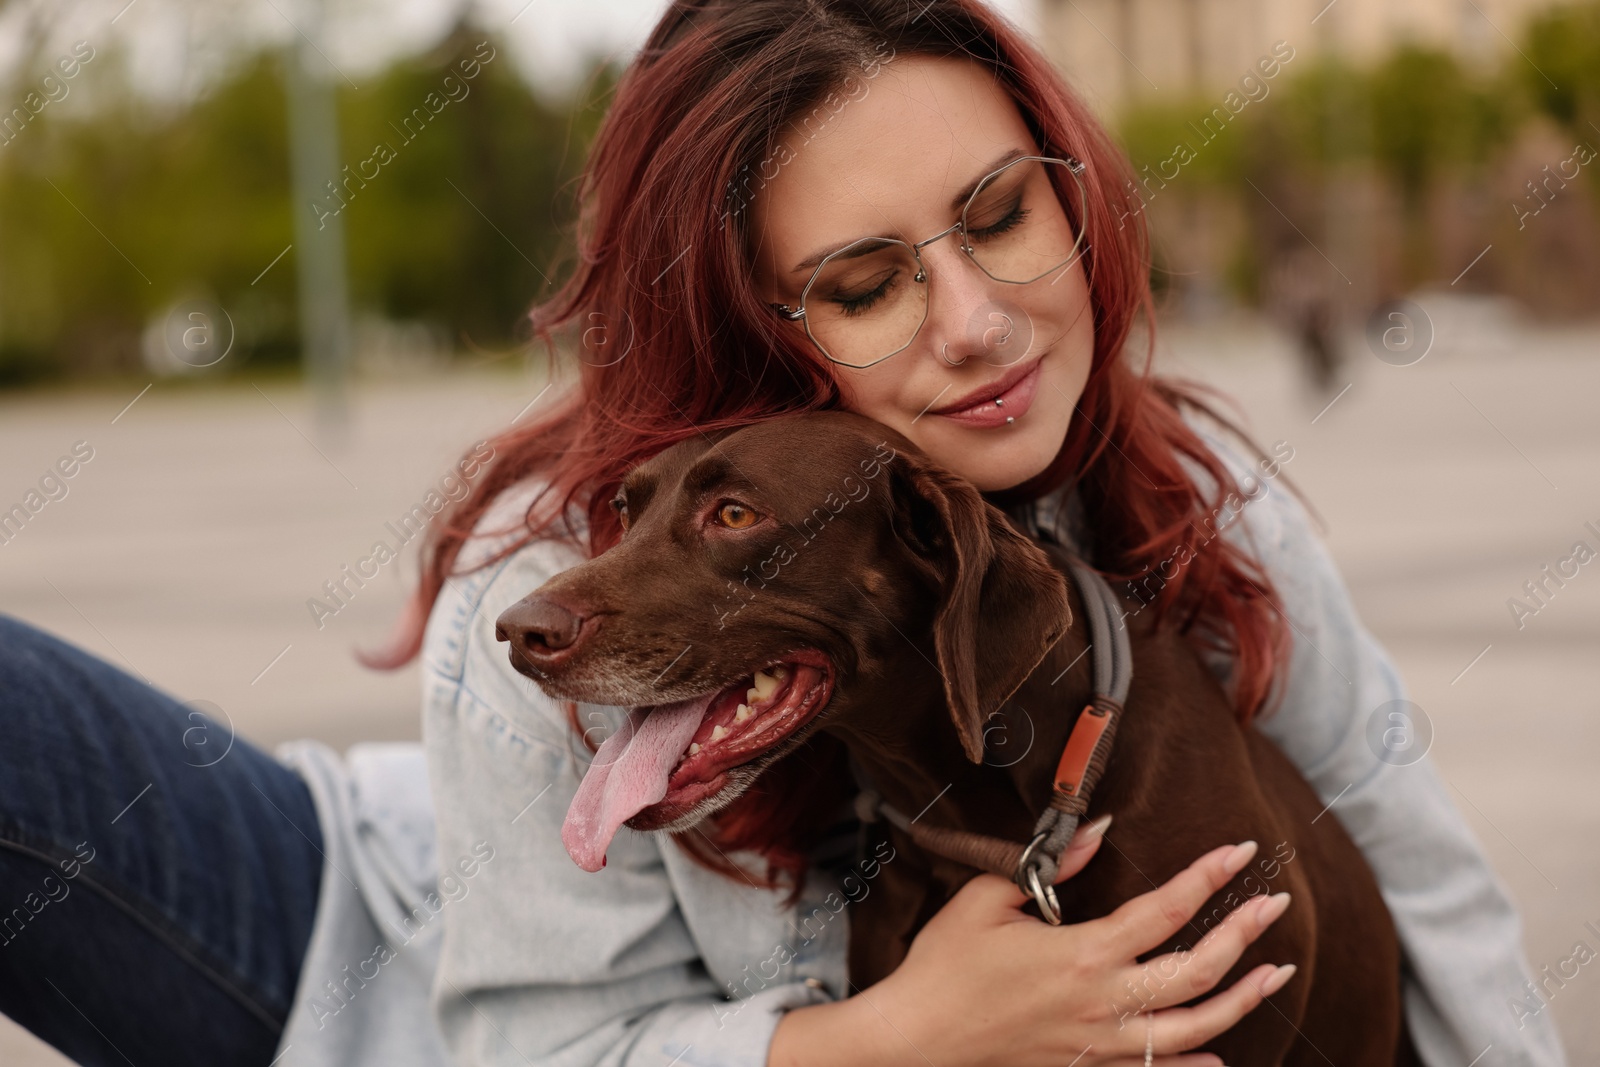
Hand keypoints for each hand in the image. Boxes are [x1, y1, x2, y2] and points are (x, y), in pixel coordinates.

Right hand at [862, 818, 1295, 1066]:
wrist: (918, 1040)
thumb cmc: (945, 965)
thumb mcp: (987, 899)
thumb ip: (1049, 866)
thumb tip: (1097, 831)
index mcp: (1082, 953)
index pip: (1166, 909)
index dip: (1208, 876)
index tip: (1240, 850)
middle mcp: (1103, 1003)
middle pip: (1198, 971)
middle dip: (1244, 934)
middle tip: (1275, 905)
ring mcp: (1100, 1044)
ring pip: (1194, 1029)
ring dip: (1242, 1000)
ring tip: (1275, 973)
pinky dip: (1194, 1065)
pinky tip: (1220, 1056)